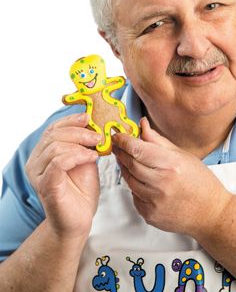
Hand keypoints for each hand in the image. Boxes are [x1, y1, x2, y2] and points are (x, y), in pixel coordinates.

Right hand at [25, 113, 100, 240]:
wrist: (79, 220)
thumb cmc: (81, 191)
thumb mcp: (85, 159)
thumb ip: (84, 143)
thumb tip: (93, 124)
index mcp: (43, 153)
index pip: (53, 128)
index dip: (71, 120)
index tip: (88, 118)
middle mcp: (35, 161)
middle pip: (53, 134)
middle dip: (78, 131)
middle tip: (97, 136)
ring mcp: (38, 174)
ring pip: (55, 146)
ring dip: (79, 144)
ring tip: (95, 150)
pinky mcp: (45, 185)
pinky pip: (58, 163)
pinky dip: (77, 156)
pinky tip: (90, 158)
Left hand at [112, 117, 231, 237]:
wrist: (211, 213)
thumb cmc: (201, 182)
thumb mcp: (183, 155)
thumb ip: (158, 140)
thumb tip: (142, 125)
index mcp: (170, 165)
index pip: (137, 149)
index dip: (123, 140)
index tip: (117, 136)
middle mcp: (160, 183)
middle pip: (130, 163)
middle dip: (121, 152)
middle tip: (118, 145)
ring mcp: (154, 201)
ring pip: (129, 180)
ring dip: (125, 168)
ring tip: (128, 160)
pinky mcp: (150, 215)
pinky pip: (134, 196)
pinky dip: (135, 186)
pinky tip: (142, 180)